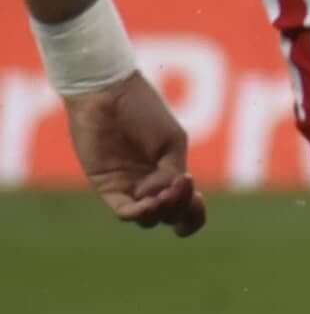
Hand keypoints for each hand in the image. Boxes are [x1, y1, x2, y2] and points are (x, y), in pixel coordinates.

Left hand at [68, 73, 200, 235]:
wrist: (107, 95)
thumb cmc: (143, 110)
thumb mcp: (172, 142)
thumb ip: (170, 173)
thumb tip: (158, 197)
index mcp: (170, 173)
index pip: (186, 207)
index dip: (195, 212)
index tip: (198, 199)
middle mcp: (150, 184)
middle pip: (170, 215)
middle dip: (180, 207)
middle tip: (180, 185)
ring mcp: (128, 187)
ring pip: (149, 218)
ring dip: (162, 210)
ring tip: (163, 193)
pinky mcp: (106, 186)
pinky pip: (124, 211)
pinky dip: (139, 212)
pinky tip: (148, 200)